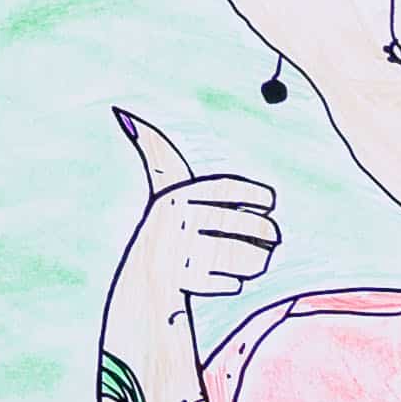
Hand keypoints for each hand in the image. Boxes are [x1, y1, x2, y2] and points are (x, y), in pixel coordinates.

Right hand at [109, 111, 279, 308]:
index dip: (252, 194)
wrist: (142, 278)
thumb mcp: (167, 194)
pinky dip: (232, 282)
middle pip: (236, 224)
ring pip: (237, 255)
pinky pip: (226, 282)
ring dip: (256, 259)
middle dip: (263, 230)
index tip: (270, 201)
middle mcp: (176, 222)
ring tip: (262, 258)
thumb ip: (160, 158)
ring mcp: (180, 253)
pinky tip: (231, 279)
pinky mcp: (185, 283)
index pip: (225, 189)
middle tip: (275, 236)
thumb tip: (126, 118)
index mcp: (176, 196)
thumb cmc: (167, 228)